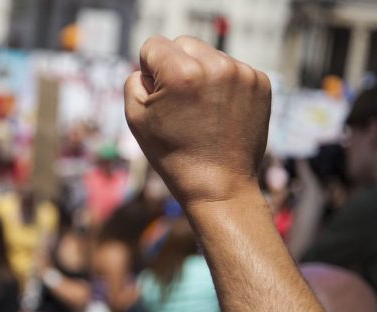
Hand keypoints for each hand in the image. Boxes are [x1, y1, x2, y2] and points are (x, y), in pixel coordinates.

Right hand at [124, 35, 270, 205]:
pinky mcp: (261, 82)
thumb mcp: (135, 118)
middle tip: (179, 104)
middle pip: (183, 43)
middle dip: (175, 66)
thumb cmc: (173, 154)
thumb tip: (150, 68)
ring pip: (209, 55)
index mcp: (181, 73)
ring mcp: (242, 73)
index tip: (158, 98)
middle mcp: (215, 66)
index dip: (148, 70)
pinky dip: (223, 84)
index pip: (153, 45)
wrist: (218, 186)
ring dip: (200, 74)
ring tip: (201, 111)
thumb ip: (134, 81)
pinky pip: (231, 68)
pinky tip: (219, 112)